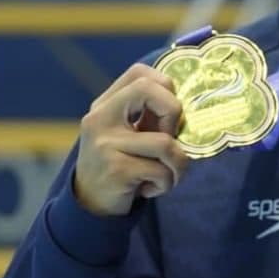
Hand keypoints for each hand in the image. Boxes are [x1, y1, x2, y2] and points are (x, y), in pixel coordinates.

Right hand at [74, 62, 190, 215]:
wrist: (89, 204)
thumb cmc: (119, 165)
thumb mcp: (126, 134)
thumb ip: (147, 116)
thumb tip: (189, 106)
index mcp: (105, 105)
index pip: (139, 73)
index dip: (165, 87)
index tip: (168, 114)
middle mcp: (100, 119)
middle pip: (149, 90)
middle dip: (174, 113)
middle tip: (170, 139)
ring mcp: (106, 144)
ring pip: (165, 143)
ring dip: (178, 164)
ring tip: (164, 175)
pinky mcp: (116, 170)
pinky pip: (161, 171)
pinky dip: (165, 184)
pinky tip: (148, 189)